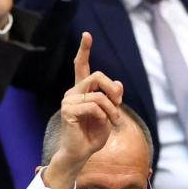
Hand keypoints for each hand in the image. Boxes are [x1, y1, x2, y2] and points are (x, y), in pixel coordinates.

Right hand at [44, 32, 124, 188]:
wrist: (80, 153)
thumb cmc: (93, 135)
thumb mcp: (110, 115)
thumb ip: (113, 99)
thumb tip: (119, 84)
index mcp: (82, 91)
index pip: (81, 66)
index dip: (84, 50)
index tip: (87, 34)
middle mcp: (73, 92)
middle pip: (98, 76)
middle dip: (113, 90)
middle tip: (119, 105)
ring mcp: (68, 100)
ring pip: (99, 94)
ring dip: (112, 109)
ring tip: (114, 120)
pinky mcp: (68, 110)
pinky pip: (94, 106)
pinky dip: (105, 115)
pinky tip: (104, 123)